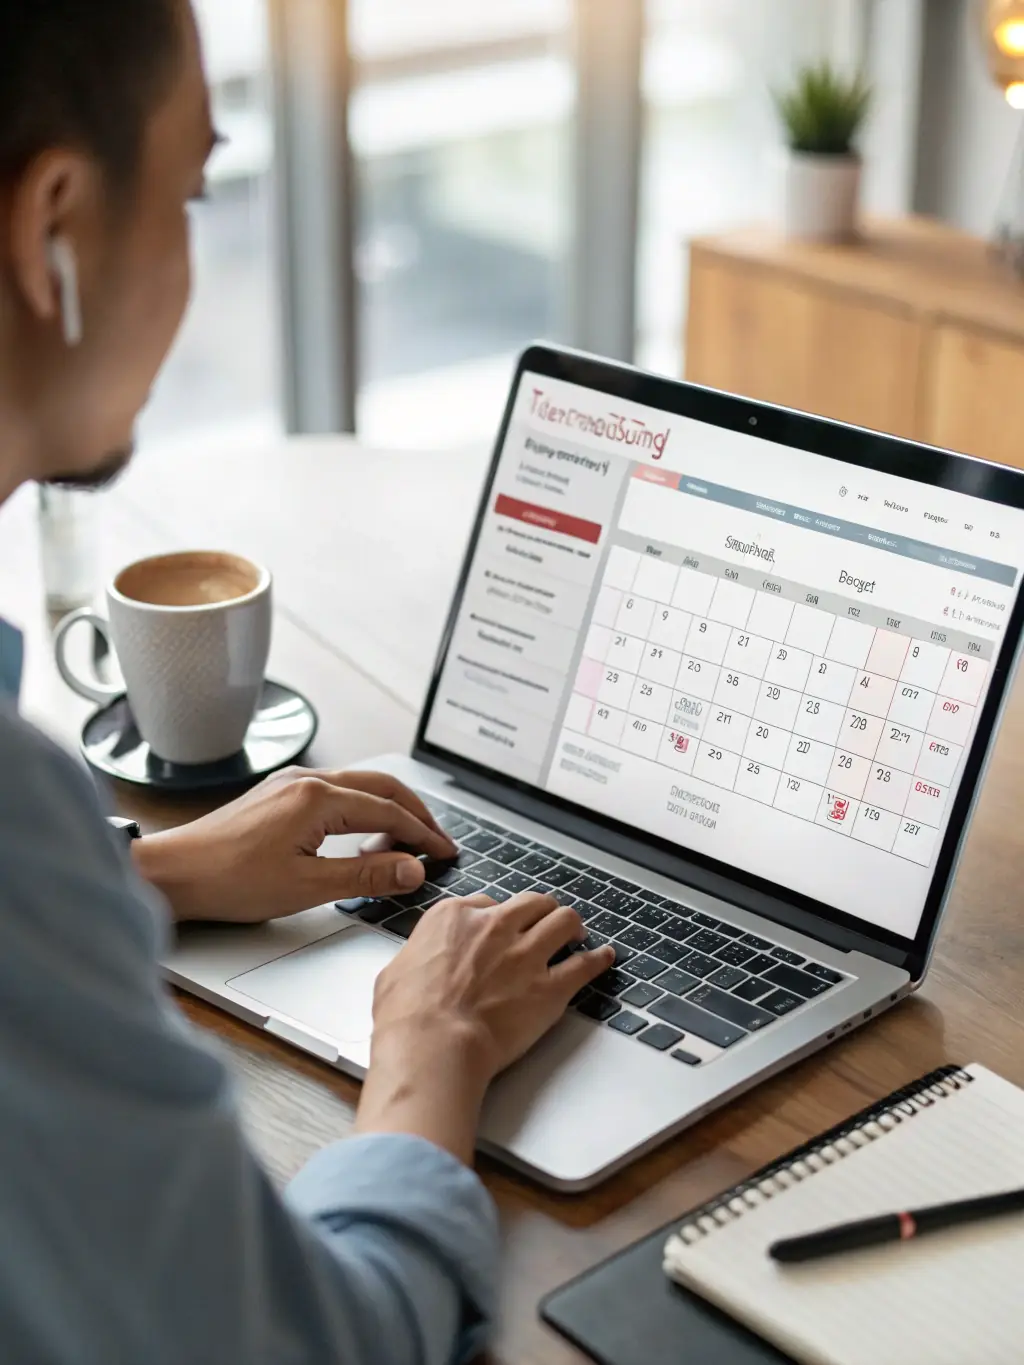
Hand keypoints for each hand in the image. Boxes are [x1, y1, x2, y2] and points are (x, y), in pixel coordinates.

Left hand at [133, 768, 455, 922]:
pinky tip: (361, 838)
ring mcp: (291, 783)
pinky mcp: (278, 794)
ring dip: (389, 810)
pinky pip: (336, 792)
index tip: (446, 852)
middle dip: (415, 813)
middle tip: (437, 842)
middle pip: (381, 787)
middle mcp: (307, 780)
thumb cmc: (228, 881)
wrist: (172, 872)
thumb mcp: (306, 886)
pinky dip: (362, 810)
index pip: (389, 812)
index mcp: (318, 798)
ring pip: (359, 786)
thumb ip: (366, 876)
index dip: (423, 834)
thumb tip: (412, 869)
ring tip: (405, 845)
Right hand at [355, 892, 615, 1163]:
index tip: (499, 928)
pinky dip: (597, 960)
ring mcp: (526, 955)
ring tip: (575, 932)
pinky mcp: (549, 987)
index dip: (496, 917)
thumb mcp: (395, 971)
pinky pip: (585, 964)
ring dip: (571, 925)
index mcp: (453, 918)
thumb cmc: (406, 1017)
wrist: (432, 1046)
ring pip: (563, 920)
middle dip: (539, 911)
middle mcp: (493, 927)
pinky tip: (603, 958)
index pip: (485, 904)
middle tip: (544, 921)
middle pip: (531, 903)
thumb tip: (417, 966)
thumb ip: (417, 957)